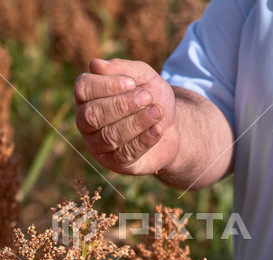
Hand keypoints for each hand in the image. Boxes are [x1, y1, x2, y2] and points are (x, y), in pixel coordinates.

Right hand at [74, 58, 178, 174]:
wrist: (171, 127)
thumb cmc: (151, 99)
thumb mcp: (144, 77)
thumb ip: (123, 68)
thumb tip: (96, 65)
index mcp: (87, 97)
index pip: (83, 88)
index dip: (106, 85)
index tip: (132, 83)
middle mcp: (86, 123)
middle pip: (92, 115)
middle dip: (121, 105)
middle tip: (147, 98)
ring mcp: (98, 146)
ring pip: (109, 136)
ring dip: (135, 123)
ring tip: (157, 112)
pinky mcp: (115, 163)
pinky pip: (125, 154)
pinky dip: (143, 140)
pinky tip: (158, 130)